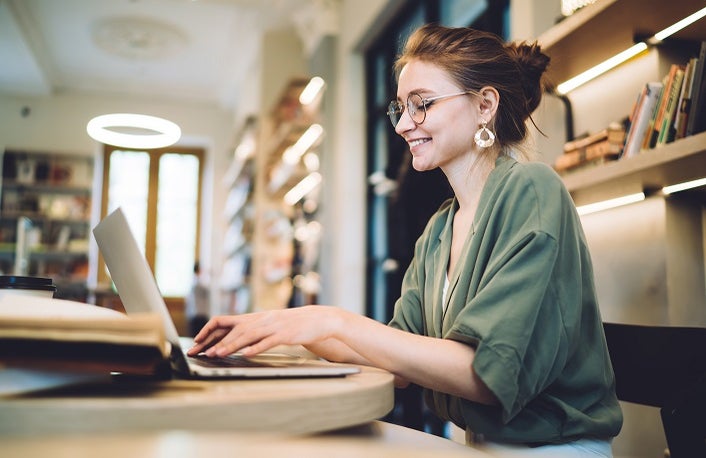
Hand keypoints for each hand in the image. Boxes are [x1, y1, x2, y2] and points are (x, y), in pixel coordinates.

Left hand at [187, 306, 342, 357]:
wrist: (316, 320)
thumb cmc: (291, 324)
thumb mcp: (267, 324)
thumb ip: (251, 330)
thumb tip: (231, 340)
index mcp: (254, 317)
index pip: (225, 320)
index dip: (209, 330)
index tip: (197, 342)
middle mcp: (260, 320)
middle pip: (233, 329)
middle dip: (214, 341)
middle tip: (200, 352)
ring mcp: (272, 326)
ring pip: (248, 335)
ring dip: (231, 345)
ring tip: (218, 354)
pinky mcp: (285, 334)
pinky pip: (268, 341)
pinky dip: (257, 347)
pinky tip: (247, 354)